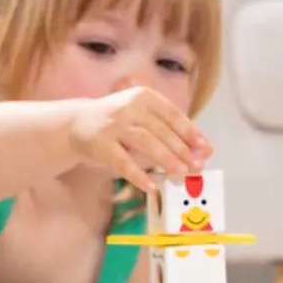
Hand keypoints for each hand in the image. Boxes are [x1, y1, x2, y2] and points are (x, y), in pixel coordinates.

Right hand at [67, 86, 210, 193]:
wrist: (77, 123)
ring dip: (166, 160)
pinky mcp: (100, 144)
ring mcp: (113, 125)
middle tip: (197, 167)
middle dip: (182, 150)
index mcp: (144, 97)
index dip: (191, 132)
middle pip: (161, 130)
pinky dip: (138, 175)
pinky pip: (123, 162)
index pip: (173, 115)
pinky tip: (151, 186)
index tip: (205, 149)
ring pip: (145, 143)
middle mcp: (129, 107)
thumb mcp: (141, 116)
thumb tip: (199, 150)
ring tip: (182, 174)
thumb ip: (167, 129)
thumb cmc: (119, 122)